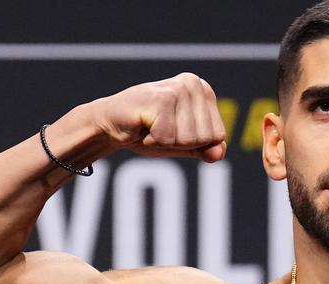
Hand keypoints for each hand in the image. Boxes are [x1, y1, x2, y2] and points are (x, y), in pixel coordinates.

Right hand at [91, 73, 226, 161]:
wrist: (110, 124)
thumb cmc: (148, 132)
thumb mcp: (183, 144)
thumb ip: (205, 149)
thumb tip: (219, 154)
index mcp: (204, 91)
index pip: (218, 136)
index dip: (194, 144)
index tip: (174, 131)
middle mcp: (193, 84)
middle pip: (204, 138)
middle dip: (180, 143)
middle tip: (160, 129)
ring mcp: (177, 89)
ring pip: (188, 140)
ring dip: (165, 142)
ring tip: (151, 126)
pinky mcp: (160, 99)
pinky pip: (167, 139)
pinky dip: (153, 141)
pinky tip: (142, 126)